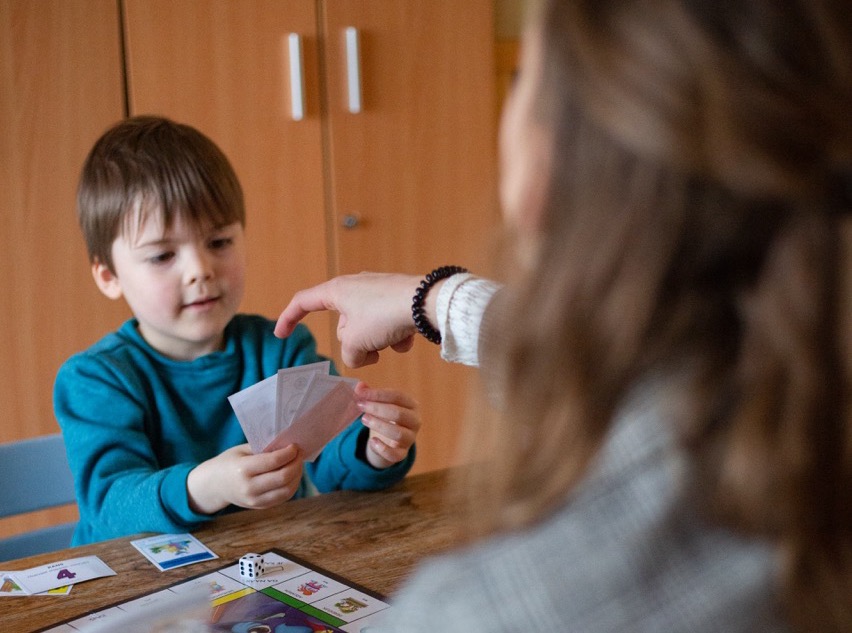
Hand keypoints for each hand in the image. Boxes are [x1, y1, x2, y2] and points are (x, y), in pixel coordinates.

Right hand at [187, 443, 303, 513]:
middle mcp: (249, 487)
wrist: (214, 485)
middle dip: (296, 463)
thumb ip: (264, 449)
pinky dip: (292, 485)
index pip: (273, 462)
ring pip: (287, 490)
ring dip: (297, 475)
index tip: (295, 446)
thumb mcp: (242, 450)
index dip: (289, 453)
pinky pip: (283, 497)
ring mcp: (255, 500)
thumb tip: (288, 445)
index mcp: (243, 469)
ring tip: (297, 463)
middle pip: (283, 477)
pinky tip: (293, 474)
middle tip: (299, 453)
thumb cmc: (230, 462)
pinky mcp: (260, 506)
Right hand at [274, 273, 421, 366]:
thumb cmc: (385, 315)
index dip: (289, 319)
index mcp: (337, 291)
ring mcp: (377, 293)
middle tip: (371, 350)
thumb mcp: (356, 342)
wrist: (426, 302)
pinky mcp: (397, 300)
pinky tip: (408, 337)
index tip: (281, 334)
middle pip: (343, 327)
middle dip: (355, 345)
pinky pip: (388, 327)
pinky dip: (396, 337)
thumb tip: (360, 356)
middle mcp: (355, 287)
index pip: (303, 302)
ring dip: (377, 343)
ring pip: (367, 330)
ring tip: (391, 341)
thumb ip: (348, 354)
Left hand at [354, 382, 420, 468]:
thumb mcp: (379, 404)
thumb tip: (359, 387)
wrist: (389, 440)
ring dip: (379, 425)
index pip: (397, 396)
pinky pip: (395, 455)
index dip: (378, 394)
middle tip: (360, 406)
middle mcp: (415, 421)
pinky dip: (383, 449)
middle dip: (377, 409)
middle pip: (398, 414)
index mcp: (411, 405)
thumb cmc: (385, 417)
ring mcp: (410, 438)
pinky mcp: (402, 453)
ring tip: (364, 419)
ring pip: (398, 433)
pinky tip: (372, 441)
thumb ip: (370, 394)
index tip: (361, 393)